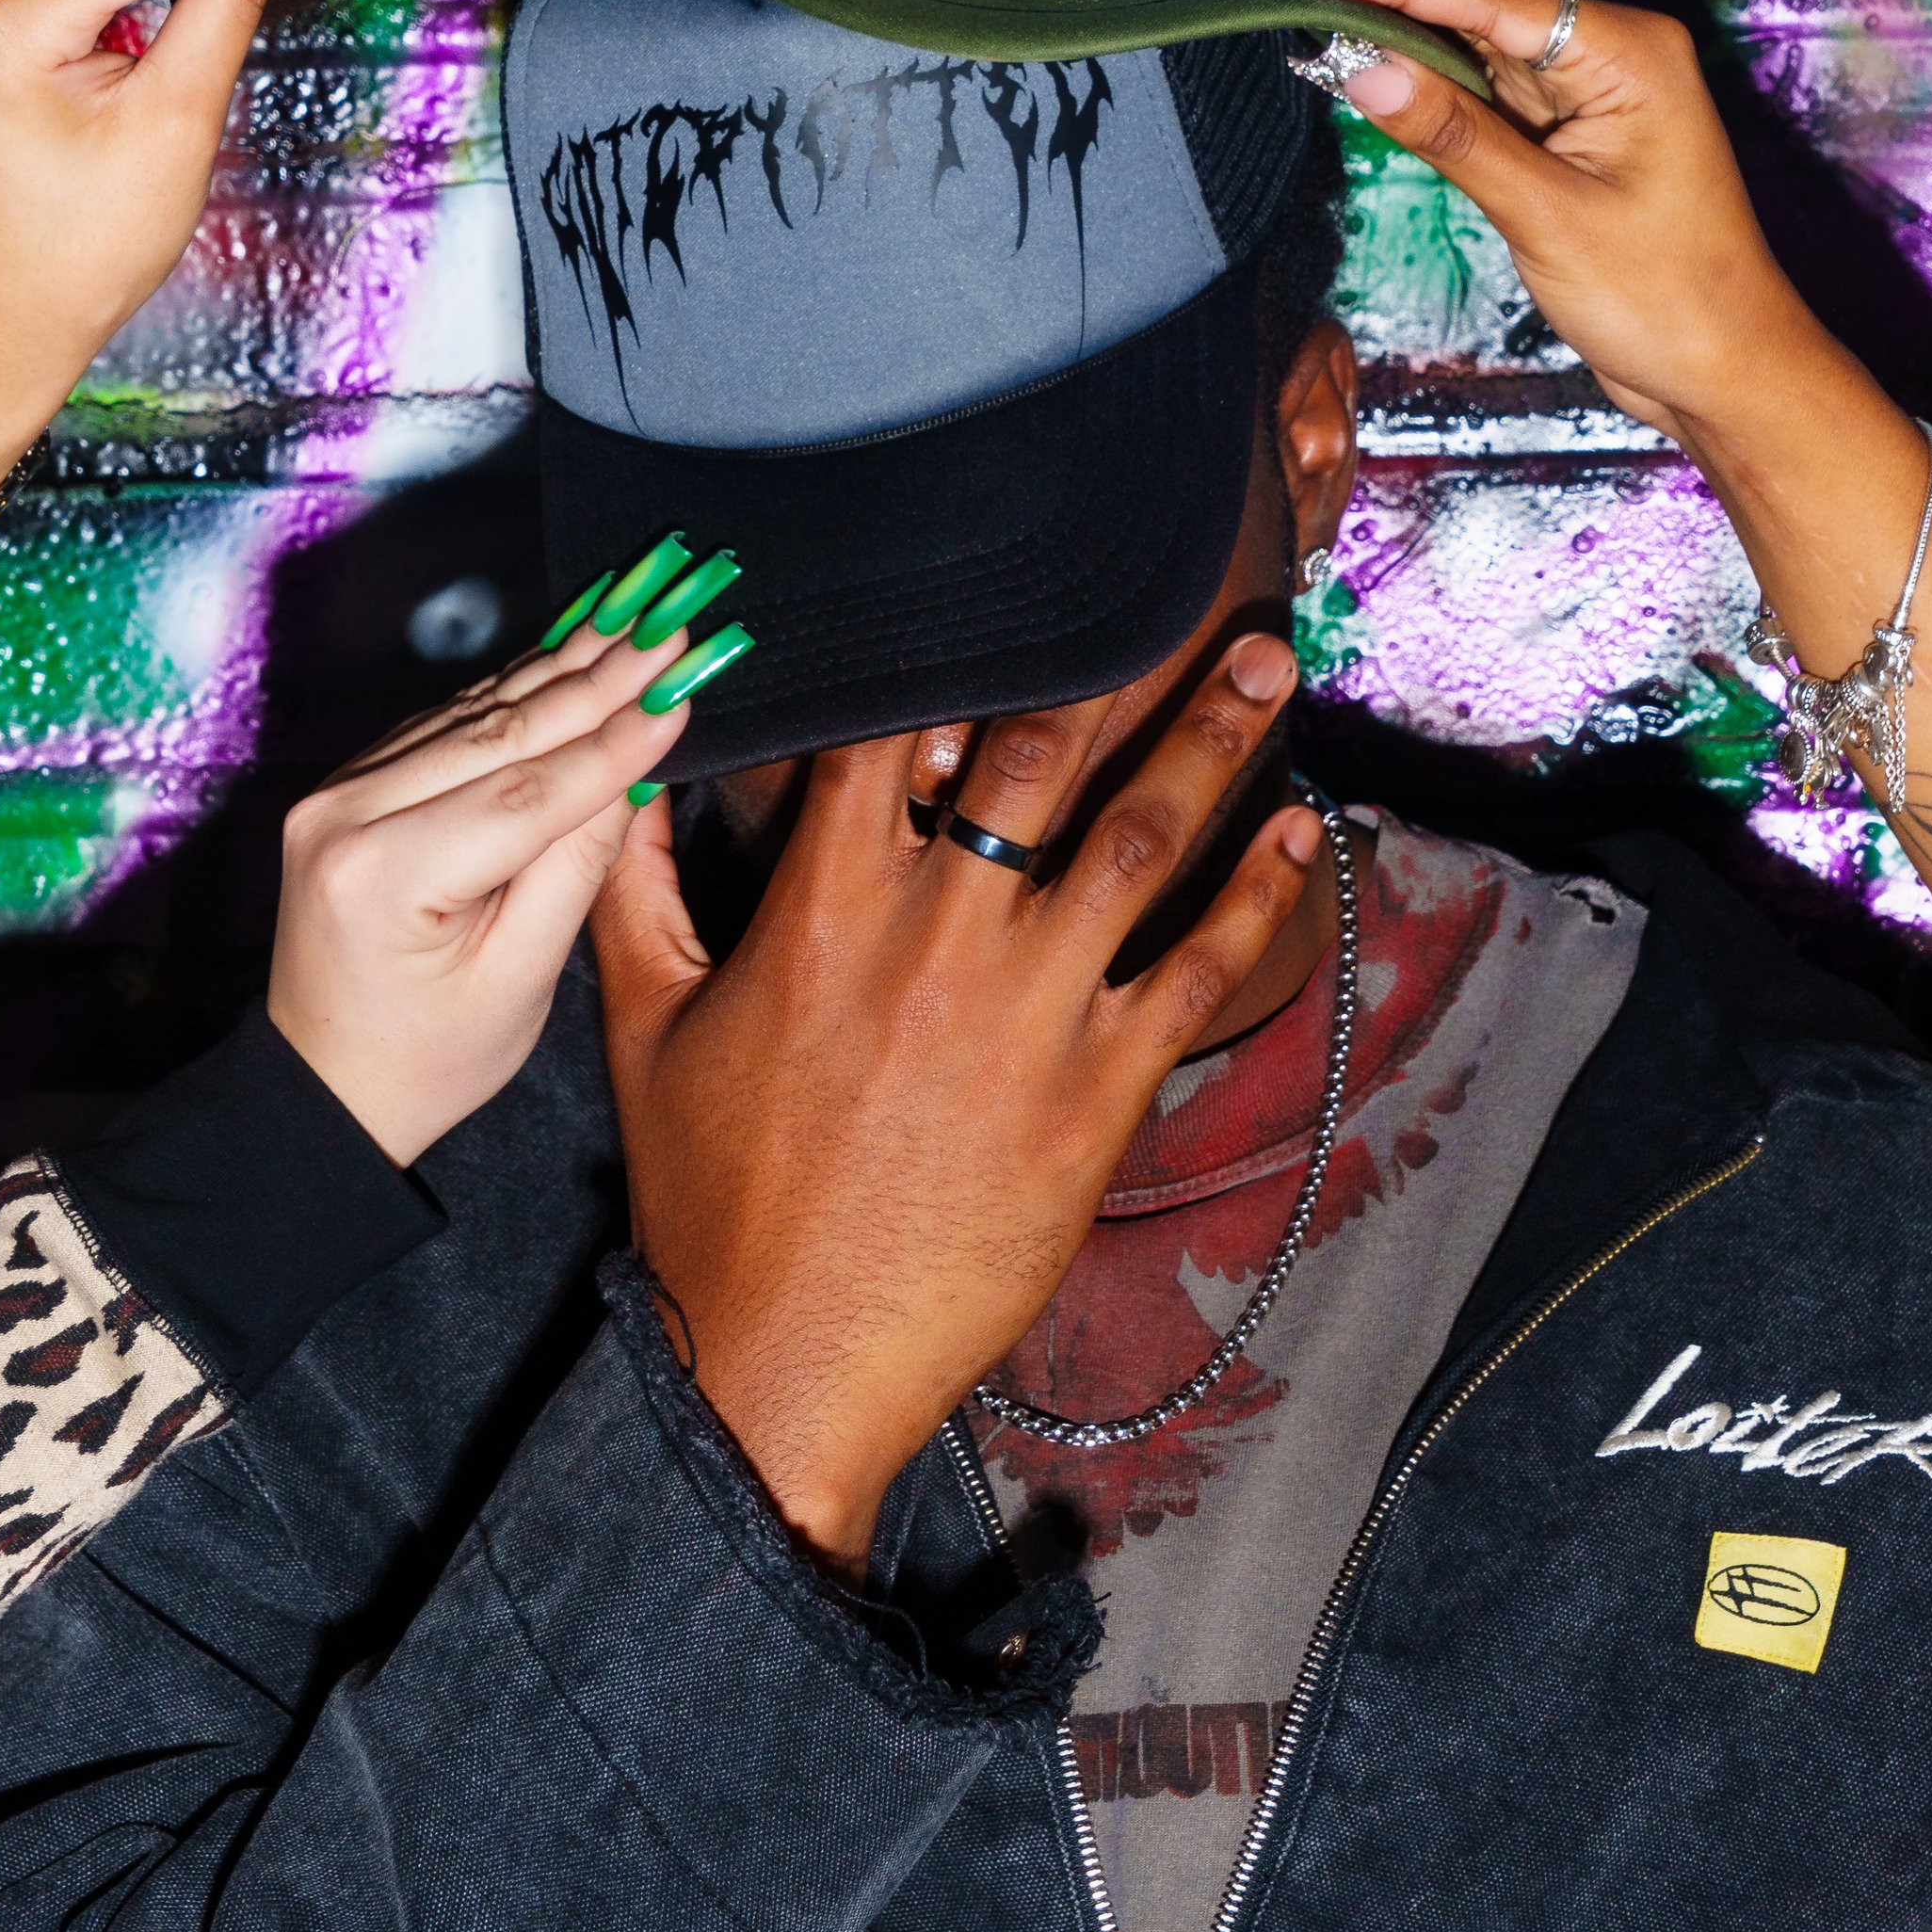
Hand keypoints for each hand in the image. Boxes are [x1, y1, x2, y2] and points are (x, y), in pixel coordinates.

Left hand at [268, 612, 695, 1164]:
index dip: (616, 736)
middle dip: (599, 674)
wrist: (325, 1088)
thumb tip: (638, 762)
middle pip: (499, 732)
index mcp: (381, 876)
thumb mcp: (520, 979)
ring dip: (562, 665)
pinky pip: (445, 726)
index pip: (526, 791)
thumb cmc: (427, 1057)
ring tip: (638, 615)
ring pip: (473, 714)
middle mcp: (344, 816)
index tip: (686, 680)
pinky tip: (572, 652)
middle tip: (674, 619)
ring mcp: (336, 794)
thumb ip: (576, 864)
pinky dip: (516, 692)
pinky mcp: (347, 786)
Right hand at [590, 634, 1319, 1578]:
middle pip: (1040, 754)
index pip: (896, 733)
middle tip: (1197, 590)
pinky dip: (1254, 896)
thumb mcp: (643, 1025)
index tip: (1014, 575)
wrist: (786, 1356)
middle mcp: (938, 934)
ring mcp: (1028, 1009)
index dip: (953, 643)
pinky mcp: (1096, 1091)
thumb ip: (639, 888)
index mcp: (824, 905)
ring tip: (1266, 668)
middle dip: (1121, 660)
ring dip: (1213, 744)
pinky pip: (1193, 970)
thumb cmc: (709, 1193)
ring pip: (1139, 839)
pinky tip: (1298, 832)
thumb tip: (632, 779)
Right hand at [1223, 0, 1844, 449]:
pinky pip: (1477, 77)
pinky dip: (1416, 62)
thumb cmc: (1666, 298)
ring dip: (1384, 7)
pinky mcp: (1561, 126)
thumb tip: (1359, 66)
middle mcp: (1607, 49)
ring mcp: (1583, 86)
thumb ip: (1452, 135)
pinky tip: (1354, 40)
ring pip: (1466, 28)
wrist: (1724, 370)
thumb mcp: (1548, 216)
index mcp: (1626, 50)